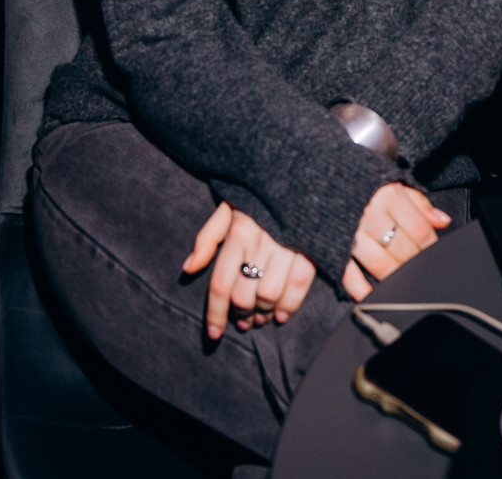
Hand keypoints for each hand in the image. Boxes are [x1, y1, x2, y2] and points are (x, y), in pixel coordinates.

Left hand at [183, 201, 317, 338]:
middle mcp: (261, 239)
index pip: (220, 284)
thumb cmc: (261, 192)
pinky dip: (290, 305)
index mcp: (239, 230)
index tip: (215, 333)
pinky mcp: (312, 245)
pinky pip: (299, 284)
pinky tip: (283, 314)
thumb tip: (188, 268)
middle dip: (240, 315)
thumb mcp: (230, 205)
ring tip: (261, 318)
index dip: (215, 314)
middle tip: (242, 322)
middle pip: (244, 294)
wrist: (303, 169)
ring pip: (269, 294)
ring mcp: (288, 243)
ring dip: (263, 313)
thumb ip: (208, 236)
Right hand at [344, 182, 451, 300]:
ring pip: (380, 264)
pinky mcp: (333, 249)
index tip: (435, 253)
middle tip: (421, 271)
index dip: (431, 246)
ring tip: (403, 282)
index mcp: (388, 196)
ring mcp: (350, 234)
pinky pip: (349, 275)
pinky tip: (373, 295)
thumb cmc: (365, 184)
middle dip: (415, 263)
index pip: (419, 229)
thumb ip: (419, 202)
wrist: (326, 180)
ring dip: (395, 278)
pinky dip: (362, 290)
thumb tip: (443, 221)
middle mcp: (370, 214)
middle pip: (402, 249)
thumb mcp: (395, 182)